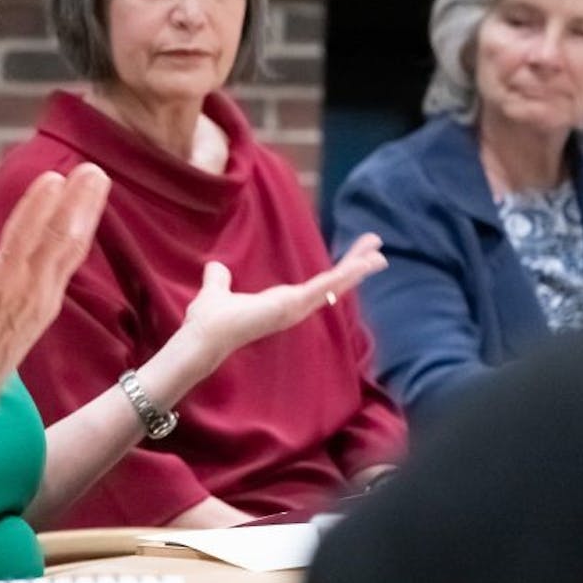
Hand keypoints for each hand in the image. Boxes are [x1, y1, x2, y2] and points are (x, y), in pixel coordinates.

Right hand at [0, 163, 109, 401]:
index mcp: (2, 280)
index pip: (24, 235)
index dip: (39, 206)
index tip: (54, 177)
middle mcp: (30, 286)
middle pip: (59, 236)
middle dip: (78, 201)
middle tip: (93, 170)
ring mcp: (45, 295)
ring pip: (72, 247)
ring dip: (87, 213)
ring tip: (99, 183)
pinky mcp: (50, 303)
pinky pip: (70, 262)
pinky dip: (80, 236)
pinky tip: (85, 221)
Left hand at [180, 232, 386, 367]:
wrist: (203, 337)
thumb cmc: (210, 321)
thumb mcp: (217, 291)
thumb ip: (219, 279)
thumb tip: (215, 267)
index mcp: (281, 302)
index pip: (317, 284)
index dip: (336, 271)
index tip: (354, 256)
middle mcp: (294, 307)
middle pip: (333, 283)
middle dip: (354, 264)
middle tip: (376, 245)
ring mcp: (296, 308)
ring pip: (335, 285)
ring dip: (357, 268)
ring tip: (378, 254)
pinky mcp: (294, 305)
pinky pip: (326, 287)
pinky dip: (345, 275)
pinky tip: (363, 264)